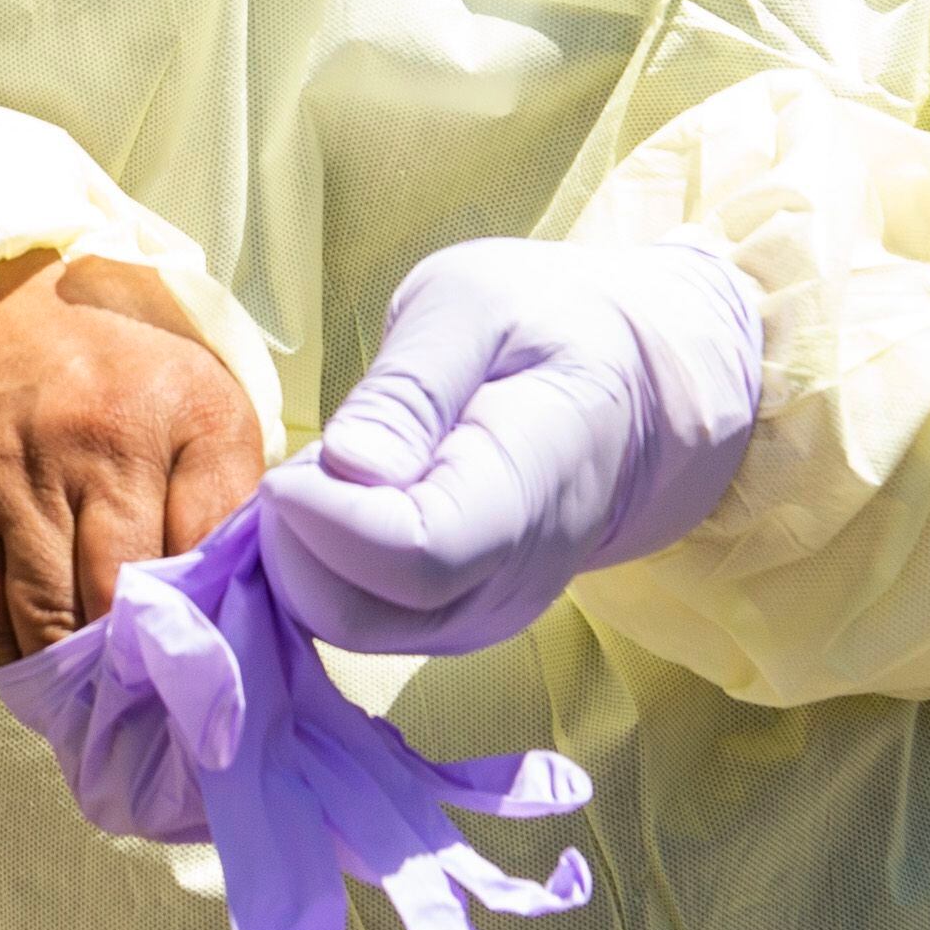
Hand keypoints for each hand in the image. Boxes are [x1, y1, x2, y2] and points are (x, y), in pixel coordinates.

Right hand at [0, 250, 264, 666]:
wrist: (3, 297)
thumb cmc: (123, 362)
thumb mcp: (205, 400)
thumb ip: (230, 494)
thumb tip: (244, 600)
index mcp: (174, 415)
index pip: (201, 552)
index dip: (208, 621)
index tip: (214, 671)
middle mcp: (91, 445)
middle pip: (116, 597)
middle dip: (136, 663)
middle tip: (156, 705)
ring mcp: (12, 478)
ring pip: (44, 619)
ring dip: (73, 673)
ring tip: (101, 704)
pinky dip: (10, 658)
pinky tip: (40, 668)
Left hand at [256, 232, 760, 655]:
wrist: (635, 389)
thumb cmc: (546, 325)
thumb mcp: (474, 304)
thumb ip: (410, 389)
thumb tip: (347, 469)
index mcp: (534, 485)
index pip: (418, 557)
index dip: (328, 519)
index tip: (294, 464)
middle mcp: (516, 578)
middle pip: (360, 609)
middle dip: (297, 536)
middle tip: (317, 450)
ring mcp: (490, 613)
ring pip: (347, 625)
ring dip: (305, 552)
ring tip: (345, 464)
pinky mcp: (458, 622)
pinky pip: (359, 618)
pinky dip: (322, 568)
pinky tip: (348, 499)